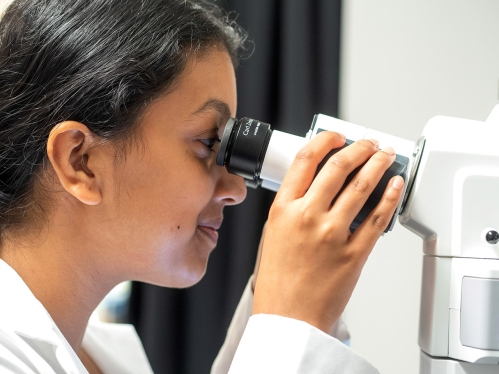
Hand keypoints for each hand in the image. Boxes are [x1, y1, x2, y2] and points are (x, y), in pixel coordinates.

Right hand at [252, 131, 403, 332]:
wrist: (288, 317)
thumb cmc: (279, 280)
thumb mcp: (274, 233)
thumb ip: (294, 206)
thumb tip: (319, 183)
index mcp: (283, 209)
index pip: (305, 160)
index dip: (325, 141)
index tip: (336, 136)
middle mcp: (307, 217)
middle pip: (338, 167)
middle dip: (359, 148)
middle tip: (368, 143)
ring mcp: (332, 234)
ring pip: (362, 186)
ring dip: (378, 164)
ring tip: (385, 156)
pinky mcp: (354, 253)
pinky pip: (378, 217)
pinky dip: (390, 196)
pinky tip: (394, 184)